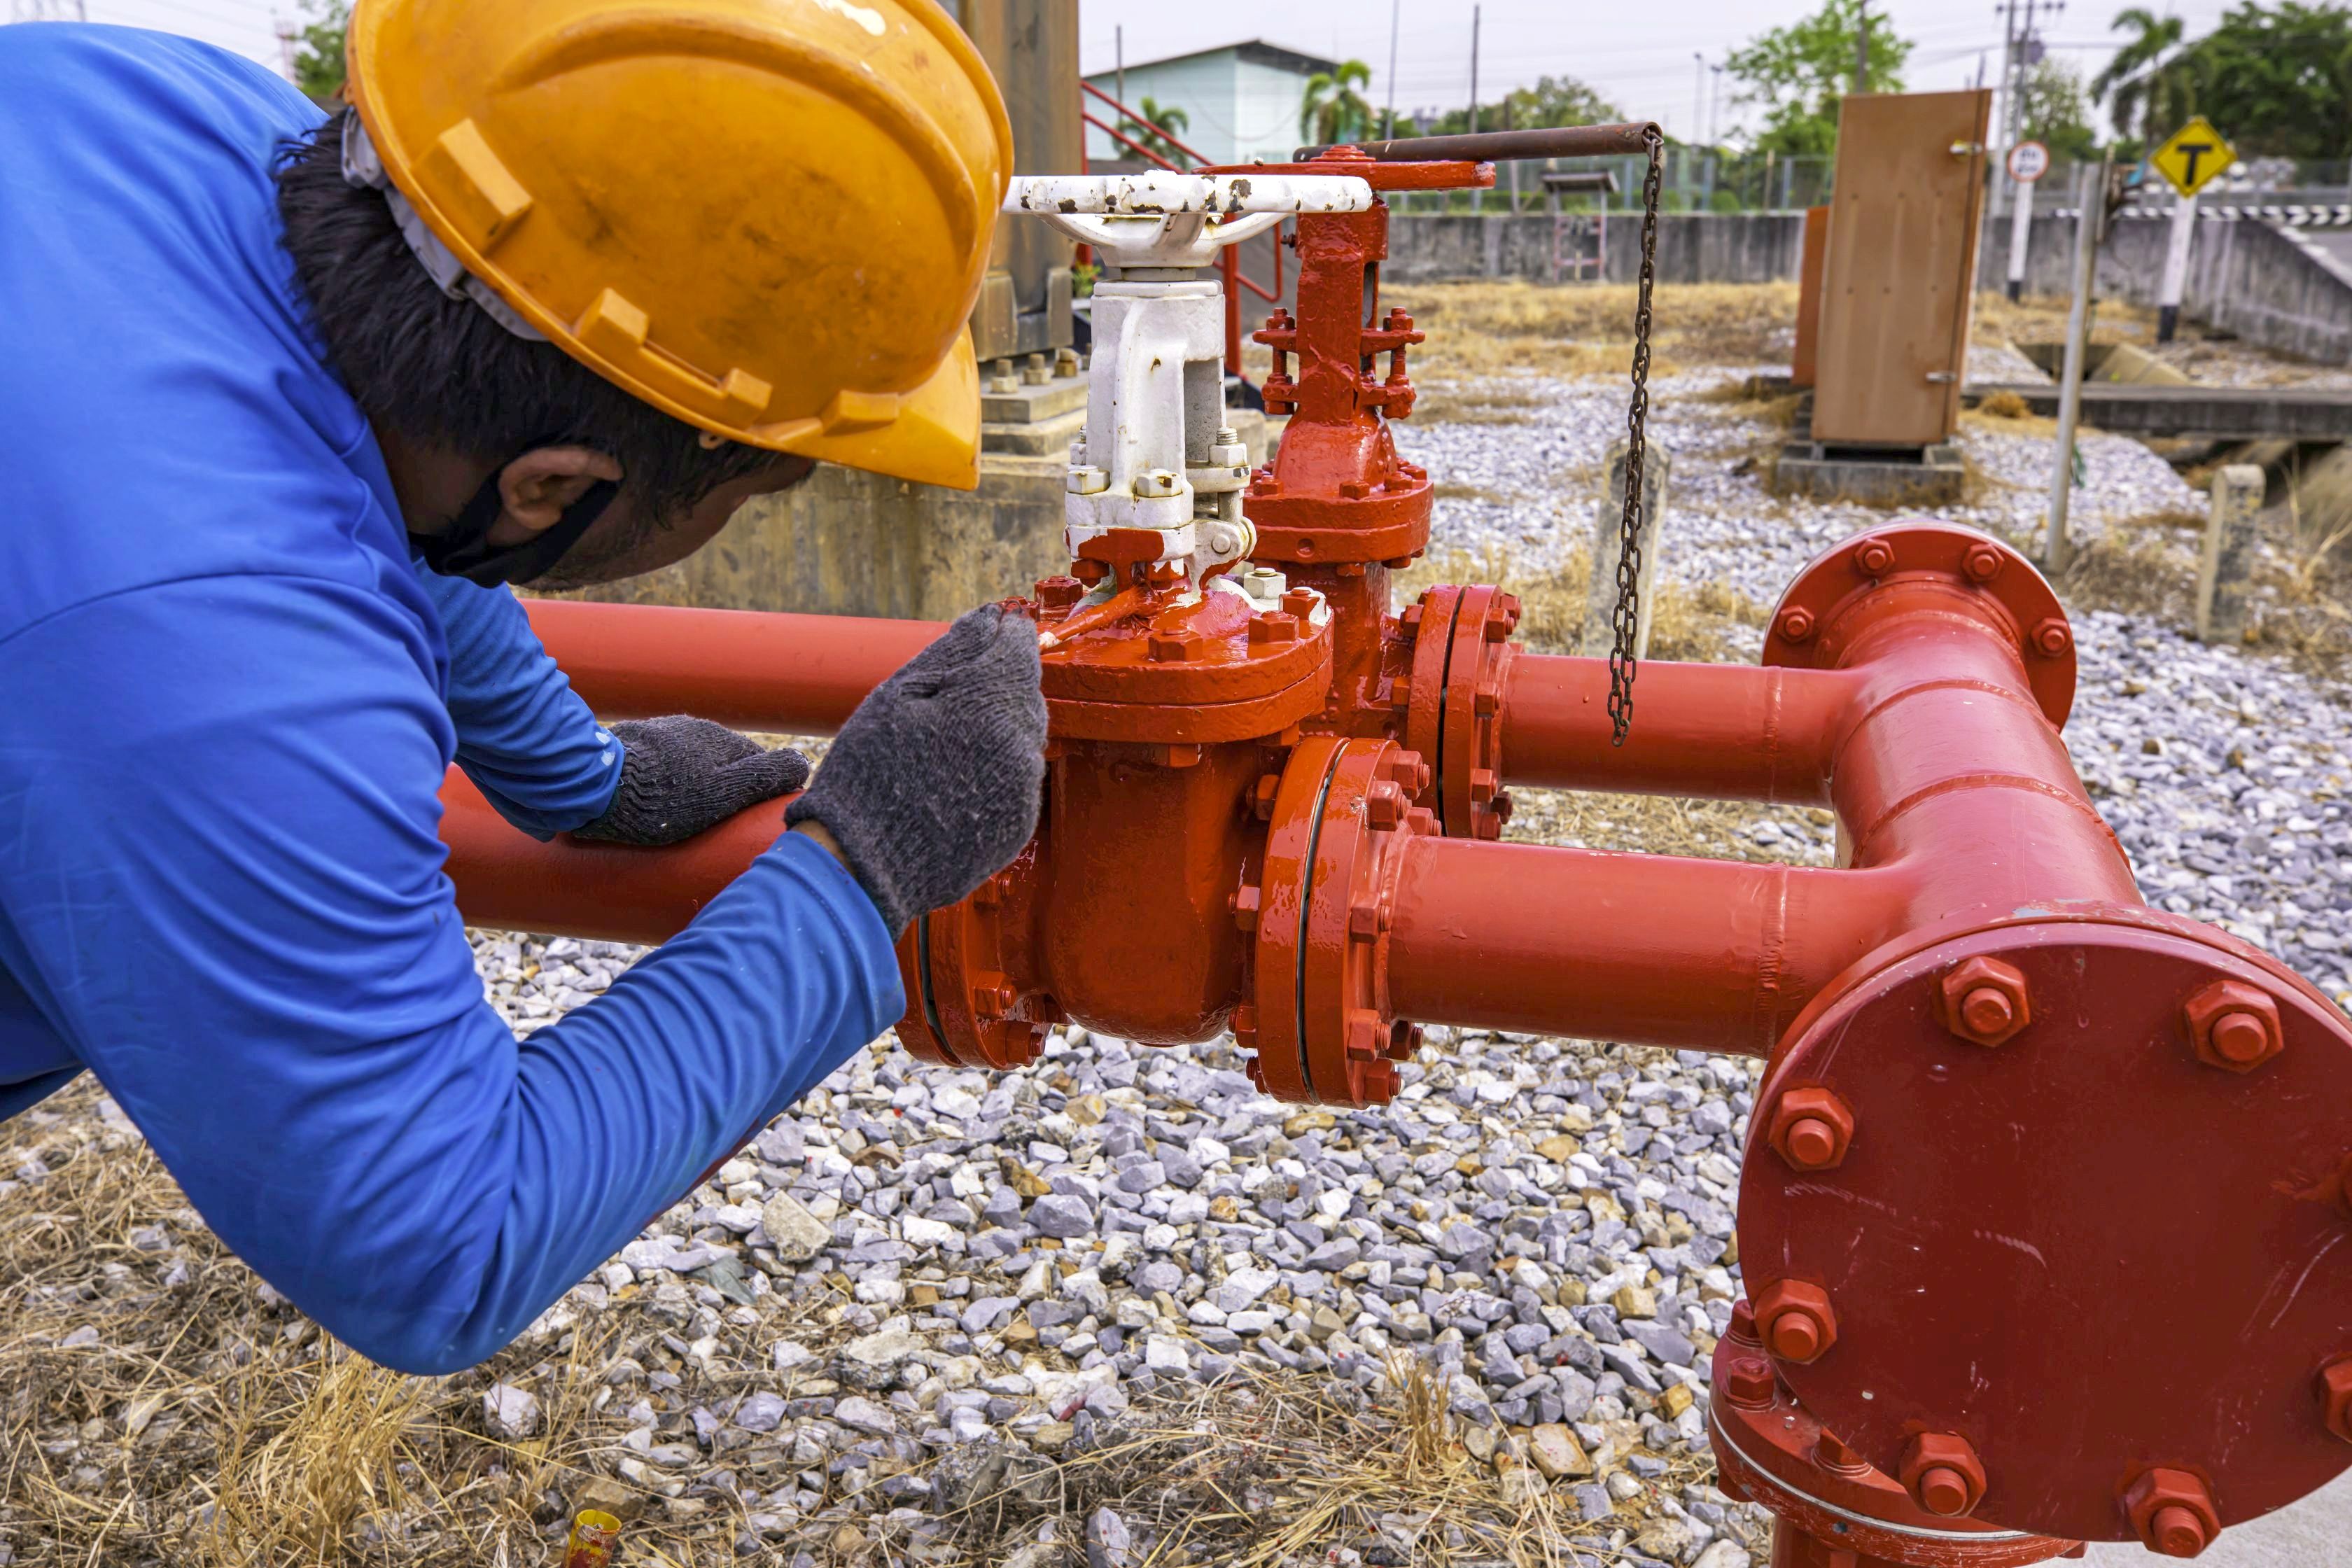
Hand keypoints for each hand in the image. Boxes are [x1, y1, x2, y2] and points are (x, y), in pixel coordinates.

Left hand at [574, 716, 808, 845]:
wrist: (594, 787)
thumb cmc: (663, 799)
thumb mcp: (724, 794)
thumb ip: (765, 778)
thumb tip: (804, 763)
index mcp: (721, 740)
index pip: (755, 765)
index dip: (757, 792)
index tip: (749, 819)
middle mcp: (693, 729)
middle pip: (721, 763)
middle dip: (722, 788)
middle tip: (711, 822)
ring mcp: (661, 733)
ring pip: (689, 761)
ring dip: (691, 783)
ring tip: (678, 815)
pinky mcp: (633, 743)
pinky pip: (660, 762)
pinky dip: (663, 780)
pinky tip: (652, 802)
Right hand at [785, 605, 1045, 933]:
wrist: (860, 864)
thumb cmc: (868, 772)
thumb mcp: (897, 695)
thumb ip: (952, 650)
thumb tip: (989, 617)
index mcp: (991, 707)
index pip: (1020, 651)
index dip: (1008, 633)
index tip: (997, 625)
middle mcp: (1021, 748)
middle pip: (1026, 694)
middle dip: (1000, 680)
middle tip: (959, 683)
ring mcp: (1024, 792)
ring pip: (1025, 737)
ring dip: (998, 725)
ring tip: (949, 735)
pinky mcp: (1018, 826)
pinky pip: (1017, 779)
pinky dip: (996, 767)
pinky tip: (956, 773)